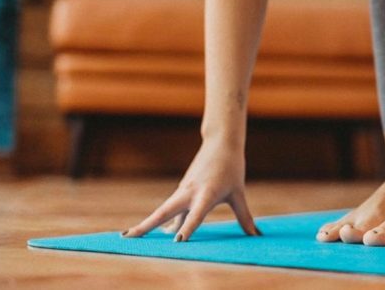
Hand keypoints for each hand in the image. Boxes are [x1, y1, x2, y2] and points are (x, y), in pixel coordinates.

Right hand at [121, 135, 260, 241]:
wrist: (221, 143)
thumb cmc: (232, 168)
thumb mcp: (238, 193)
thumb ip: (245, 217)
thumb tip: (256, 236)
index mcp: (207, 194)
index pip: (196, 214)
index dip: (188, 227)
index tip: (178, 241)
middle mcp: (191, 192)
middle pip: (165, 211)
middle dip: (146, 225)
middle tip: (128, 237)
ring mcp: (184, 191)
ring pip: (164, 209)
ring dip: (148, 222)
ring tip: (131, 237)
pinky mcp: (183, 190)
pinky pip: (171, 208)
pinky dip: (162, 219)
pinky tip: (158, 230)